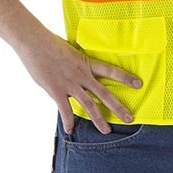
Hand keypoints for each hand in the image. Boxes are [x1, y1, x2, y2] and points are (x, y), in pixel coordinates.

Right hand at [16, 27, 141, 133]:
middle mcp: (81, 75)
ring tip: (106, 131)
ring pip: (89, 105)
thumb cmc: (49, 43)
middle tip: (130, 118)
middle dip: (118, 107)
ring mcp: (69, 84)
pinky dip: (68, 122)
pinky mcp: (56, 90)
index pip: (111, 70)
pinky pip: (65, 110)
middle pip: (104, 93)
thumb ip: (76, 64)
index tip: (139, 84)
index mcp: (86, 63)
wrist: (33, 41)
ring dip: (98, 120)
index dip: (125, 78)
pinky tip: (70, 131)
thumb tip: (78, 72)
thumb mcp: (69, 51)